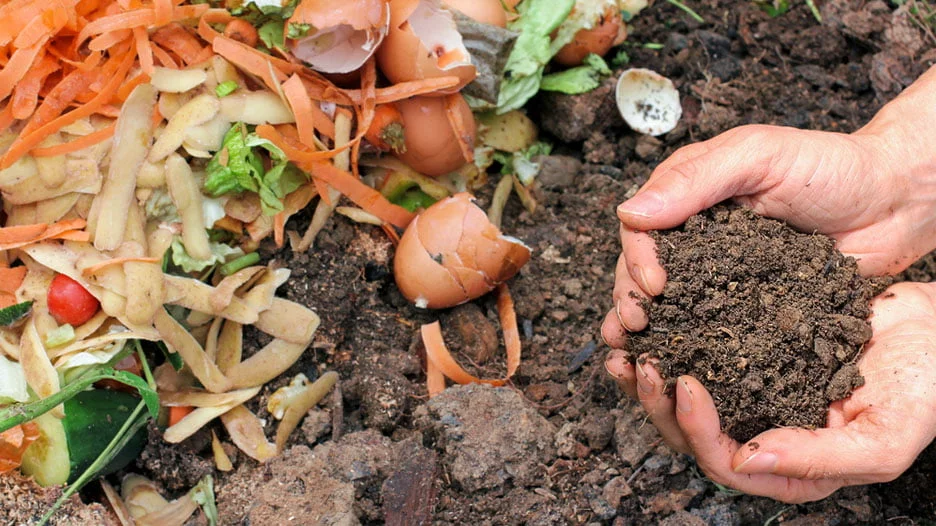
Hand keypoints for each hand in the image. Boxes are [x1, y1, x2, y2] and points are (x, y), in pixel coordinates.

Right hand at [602, 64, 935, 344]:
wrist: (896, 202)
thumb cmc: (832, 166)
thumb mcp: (759, 156)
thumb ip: (696, 179)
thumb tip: (630, 212)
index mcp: (689, 196)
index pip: (641, 228)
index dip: (637, 258)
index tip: (653, 285)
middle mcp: (697, 237)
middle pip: (644, 271)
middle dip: (631, 299)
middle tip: (637, 326)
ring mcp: (721, 275)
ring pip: (671, 304)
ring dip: (650, 330)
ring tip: (637, 355)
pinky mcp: (749, 307)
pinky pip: (713, 328)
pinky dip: (691, 347)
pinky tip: (678, 368)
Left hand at [605, 282, 935, 502]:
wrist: (935, 328)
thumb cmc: (923, 386)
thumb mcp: (884, 436)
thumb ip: (819, 459)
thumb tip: (745, 459)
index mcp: (791, 468)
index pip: (726, 464)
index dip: (697, 430)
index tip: (684, 383)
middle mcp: (763, 433)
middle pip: (692, 434)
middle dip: (658, 402)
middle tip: (641, 361)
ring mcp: (752, 393)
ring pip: (685, 397)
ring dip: (650, 375)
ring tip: (627, 344)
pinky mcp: (747, 353)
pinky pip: (698, 351)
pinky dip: (671, 339)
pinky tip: (650, 321)